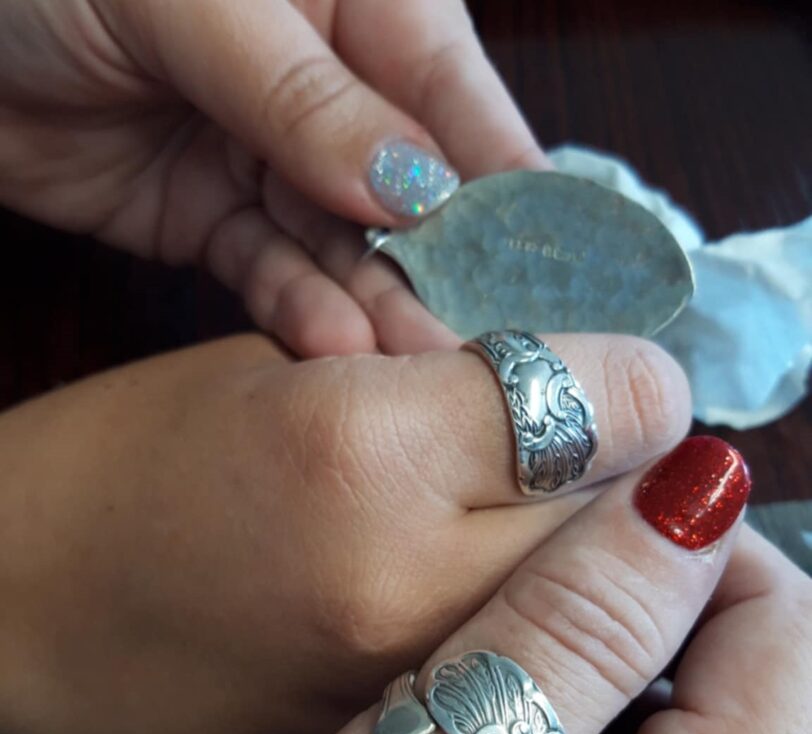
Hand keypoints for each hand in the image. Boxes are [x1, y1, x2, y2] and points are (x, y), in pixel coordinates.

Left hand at [0, 0, 544, 356]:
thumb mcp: (195, 0)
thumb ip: (309, 97)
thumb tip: (416, 185)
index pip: (458, 99)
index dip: (506, 188)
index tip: (550, 272)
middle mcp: (332, 85)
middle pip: (414, 194)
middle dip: (444, 271)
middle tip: (481, 352)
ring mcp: (272, 158)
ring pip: (347, 248)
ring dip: (377, 307)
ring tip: (411, 370)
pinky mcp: (216, 219)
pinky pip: (272, 272)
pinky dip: (300, 311)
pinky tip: (332, 344)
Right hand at [0, 331, 687, 733]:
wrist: (19, 615)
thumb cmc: (125, 463)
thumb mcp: (288, 370)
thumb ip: (447, 378)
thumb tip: (576, 394)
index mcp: (366, 450)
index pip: (602, 404)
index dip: (628, 383)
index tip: (623, 384)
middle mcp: (403, 586)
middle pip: (621, 522)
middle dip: (623, 477)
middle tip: (591, 452)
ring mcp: (401, 695)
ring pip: (590, 616)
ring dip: (585, 562)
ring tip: (527, 523)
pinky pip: (526, 687)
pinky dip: (529, 636)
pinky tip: (474, 602)